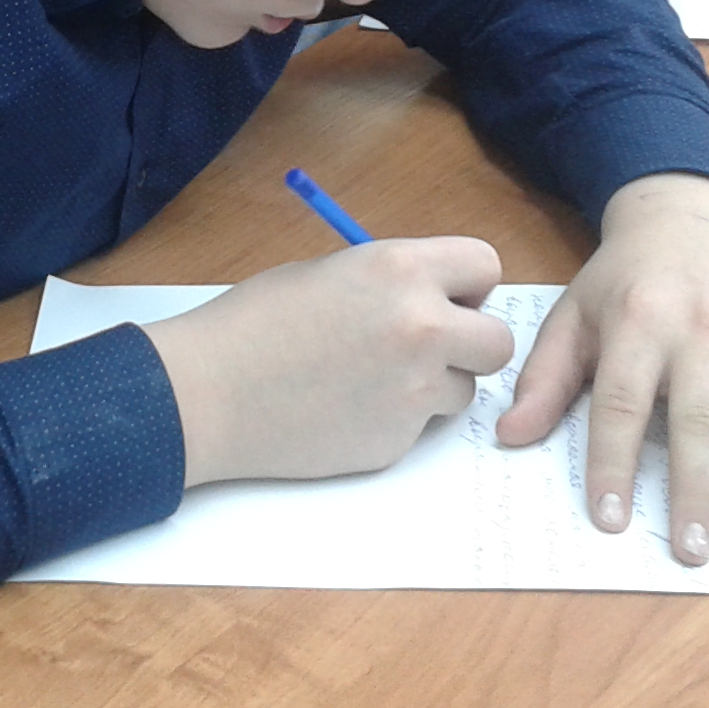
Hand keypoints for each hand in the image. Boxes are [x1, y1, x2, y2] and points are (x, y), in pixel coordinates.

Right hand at [143, 237, 514, 487]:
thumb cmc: (256, 322)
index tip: (443, 296)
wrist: (210, 392)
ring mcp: (413, 390)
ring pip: (463, 389)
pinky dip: (395, 417)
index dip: (466, 284)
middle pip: (498, 340)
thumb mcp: (331, 272)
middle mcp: (421, 327)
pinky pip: (421, 425)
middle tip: (427, 345)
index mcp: (401, 269)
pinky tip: (346, 407)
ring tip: (369, 377)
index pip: (485, 266)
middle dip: (469, 342)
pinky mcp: (398, 441)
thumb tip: (436, 300)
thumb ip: (393, 282)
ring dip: (432, 384)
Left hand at [497, 173, 708, 562]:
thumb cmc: (622, 280)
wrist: (682, 216)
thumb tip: (510, 438)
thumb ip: (544, 378)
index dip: (614, 461)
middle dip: (698, 490)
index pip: (622, 401)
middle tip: (693, 551)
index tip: (610, 519)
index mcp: (639, 322)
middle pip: (702, 419)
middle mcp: (702, 331)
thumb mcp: (572, 314)